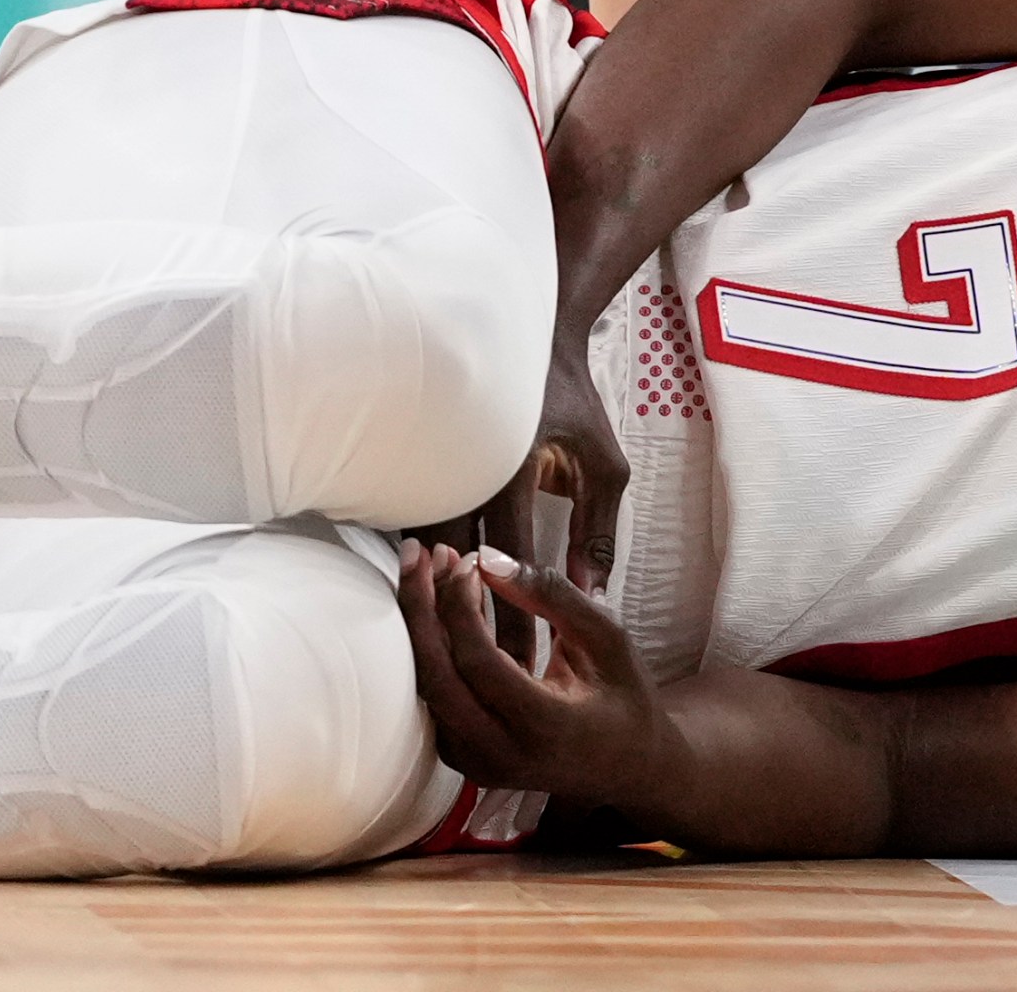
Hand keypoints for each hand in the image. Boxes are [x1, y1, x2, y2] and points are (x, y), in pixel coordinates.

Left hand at [398, 538, 675, 808]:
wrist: (628, 766)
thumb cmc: (625, 697)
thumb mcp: (607, 638)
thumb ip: (552, 596)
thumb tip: (489, 558)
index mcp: (543, 725)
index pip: (478, 660)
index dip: (461, 604)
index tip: (469, 560)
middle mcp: (500, 753)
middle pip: (435, 675)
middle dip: (419, 608)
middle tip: (419, 554)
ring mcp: (476, 763)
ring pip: (425, 690)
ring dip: (419, 627)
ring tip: (425, 574)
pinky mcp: (464, 761)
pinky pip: (433, 701)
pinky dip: (430, 653)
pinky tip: (435, 612)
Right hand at [408, 347, 628, 660]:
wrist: (531, 342)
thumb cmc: (573, 404)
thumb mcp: (603, 465)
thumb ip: (596, 530)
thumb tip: (588, 593)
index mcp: (513, 466)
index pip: (510, 557)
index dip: (513, 613)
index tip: (520, 662)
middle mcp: (465, 468)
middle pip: (458, 563)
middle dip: (470, 622)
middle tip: (482, 674)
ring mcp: (436, 463)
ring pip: (428, 546)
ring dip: (438, 597)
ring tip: (450, 651)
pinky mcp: (423, 463)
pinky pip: (414, 523)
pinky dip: (421, 565)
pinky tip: (427, 605)